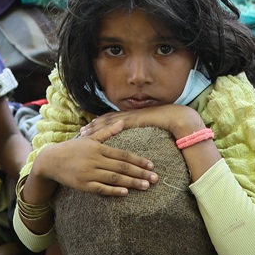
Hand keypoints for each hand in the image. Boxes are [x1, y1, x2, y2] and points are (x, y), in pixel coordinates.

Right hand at [33, 124, 157, 196]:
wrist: (51, 161)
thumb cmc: (72, 149)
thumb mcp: (89, 138)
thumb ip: (107, 131)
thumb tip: (122, 122)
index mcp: (99, 148)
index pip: (123, 154)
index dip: (138, 160)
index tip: (151, 165)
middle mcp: (95, 160)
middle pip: (122, 167)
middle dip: (140, 173)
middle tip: (155, 178)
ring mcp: (89, 173)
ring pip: (114, 178)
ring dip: (132, 183)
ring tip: (146, 186)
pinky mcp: (83, 185)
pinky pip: (101, 189)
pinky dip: (113, 191)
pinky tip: (125, 193)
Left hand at [79, 104, 203, 140]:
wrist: (174, 116)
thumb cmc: (164, 123)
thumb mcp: (147, 127)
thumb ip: (138, 130)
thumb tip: (132, 140)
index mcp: (130, 115)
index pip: (110, 120)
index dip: (97, 125)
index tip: (86, 130)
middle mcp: (127, 114)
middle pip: (105, 120)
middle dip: (93, 127)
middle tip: (80, 132)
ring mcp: (130, 115)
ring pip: (108, 121)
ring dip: (95, 128)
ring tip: (84, 134)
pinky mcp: (134, 119)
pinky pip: (117, 124)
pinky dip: (107, 128)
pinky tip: (99, 133)